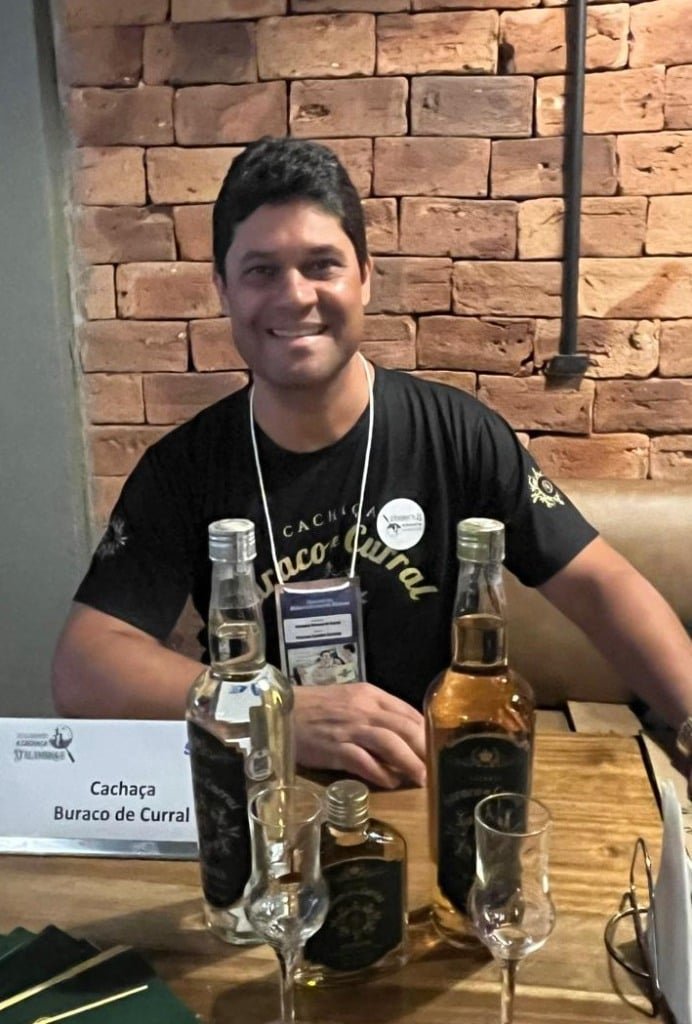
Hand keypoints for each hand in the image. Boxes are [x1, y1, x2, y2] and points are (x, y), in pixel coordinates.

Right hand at [293, 682, 425, 789]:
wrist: (282, 710)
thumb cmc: (316, 708)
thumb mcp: (350, 701)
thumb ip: (375, 714)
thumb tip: (403, 736)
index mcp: (370, 695)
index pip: (408, 712)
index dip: (426, 733)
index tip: (438, 749)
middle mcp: (363, 708)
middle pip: (404, 727)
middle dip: (425, 749)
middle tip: (438, 768)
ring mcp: (349, 728)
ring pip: (389, 743)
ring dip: (410, 762)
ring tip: (422, 779)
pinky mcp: (334, 747)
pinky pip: (363, 761)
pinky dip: (379, 772)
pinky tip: (390, 783)